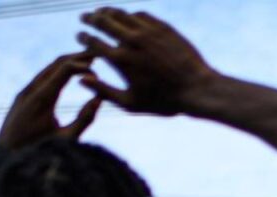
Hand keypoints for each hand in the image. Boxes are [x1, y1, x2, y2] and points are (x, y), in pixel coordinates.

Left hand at [0, 52, 101, 149]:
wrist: (4, 158)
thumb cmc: (38, 153)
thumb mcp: (66, 140)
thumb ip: (84, 119)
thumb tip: (99, 99)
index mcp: (42, 99)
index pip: (64, 69)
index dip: (83, 64)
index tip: (99, 67)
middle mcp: (31, 90)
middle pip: (56, 63)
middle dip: (77, 57)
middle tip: (97, 54)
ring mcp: (25, 92)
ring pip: (48, 69)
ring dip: (67, 63)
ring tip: (87, 61)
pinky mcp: (23, 96)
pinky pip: (42, 78)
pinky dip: (58, 72)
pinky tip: (69, 74)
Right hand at [77, 7, 217, 114]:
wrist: (197, 89)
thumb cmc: (163, 101)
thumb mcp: (130, 104)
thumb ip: (103, 91)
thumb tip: (81, 79)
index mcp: (120, 59)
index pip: (92, 41)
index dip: (82, 36)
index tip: (79, 35)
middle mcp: (132, 41)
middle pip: (103, 21)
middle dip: (90, 18)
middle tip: (84, 18)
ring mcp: (148, 31)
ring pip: (121, 13)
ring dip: (108, 11)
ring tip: (102, 13)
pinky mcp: (163, 27)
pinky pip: (141, 14)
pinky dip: (130, 15)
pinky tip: (127, 18)